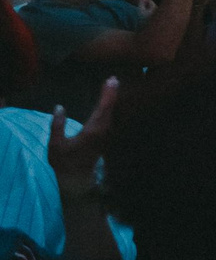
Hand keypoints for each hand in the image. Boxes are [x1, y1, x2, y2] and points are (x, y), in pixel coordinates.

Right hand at [48, 79, 115, 197]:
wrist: (77, 181)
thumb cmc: (64, 163)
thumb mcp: (56, 144)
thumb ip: (57, 125)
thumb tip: (59, 107)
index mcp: (92, 131)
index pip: (103, 108)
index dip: (108, 93)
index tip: (112, 80)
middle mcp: (104, 132)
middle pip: (111, 109)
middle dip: (113, 93)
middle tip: (115, 79)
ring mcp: (107, 136)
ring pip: (114, 115)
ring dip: (114, 101)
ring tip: (114, 87)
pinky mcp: (107, 140)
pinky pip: (112, 121)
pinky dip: (112, 111)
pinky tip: (112, 105)